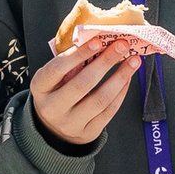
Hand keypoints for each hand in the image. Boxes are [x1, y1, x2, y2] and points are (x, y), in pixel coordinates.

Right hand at [28, 37, 143, 146]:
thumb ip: (71, 62)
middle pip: (82, 84)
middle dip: (105, 63)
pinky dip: (121, 92)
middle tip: (122, 46)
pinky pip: (109, 111)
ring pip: (100, 99)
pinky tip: (127, 78)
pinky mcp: (88, 132)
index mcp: (40, 87)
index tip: (98, 41)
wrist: (54, 128)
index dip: (78, 55)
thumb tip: (100, 43)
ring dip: (120, 78)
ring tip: (133, 61)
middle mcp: (52, 107)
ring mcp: (70, 123)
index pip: (57, 69)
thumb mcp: (54, 77)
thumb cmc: (57, 91)